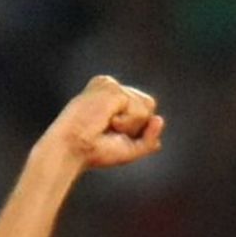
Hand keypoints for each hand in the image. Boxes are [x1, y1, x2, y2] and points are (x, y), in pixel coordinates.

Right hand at [43, 75, 164, 169]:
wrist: (75, 148)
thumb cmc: (96, 151)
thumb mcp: (129, 149)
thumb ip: (148, 139)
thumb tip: (160, 120)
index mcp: (114, 98)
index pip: (145, 109)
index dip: (138, 128)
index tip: (113, 134)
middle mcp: (112, 87)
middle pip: (149, 105)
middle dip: (137, 126)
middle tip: (111, 131)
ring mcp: (110, 85)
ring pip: (146, 107)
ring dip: (130, 126)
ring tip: (107, 126)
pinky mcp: (111, 87)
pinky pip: (137, 109)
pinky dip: (127, 123)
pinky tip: (108, 121)